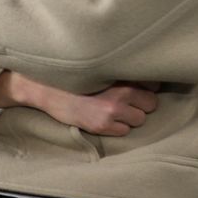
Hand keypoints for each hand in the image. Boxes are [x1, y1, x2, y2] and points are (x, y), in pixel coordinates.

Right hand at [0, 72, 158, 135]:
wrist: (44, 88)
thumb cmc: (71, 74)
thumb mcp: (97, 66)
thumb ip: (119, 69)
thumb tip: (141, 73)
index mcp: (120, 73)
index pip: (153, 82)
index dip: (148, 85)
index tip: (139, 85)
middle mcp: (121, 92)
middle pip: (152, 102)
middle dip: (142, 102)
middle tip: (128, 99)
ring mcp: (113, 111)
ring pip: (140, 119)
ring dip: (131, 116)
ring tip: (115, 109)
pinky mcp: (103, 126)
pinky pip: (125, 131)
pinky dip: (118, 127)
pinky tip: (106, 118)